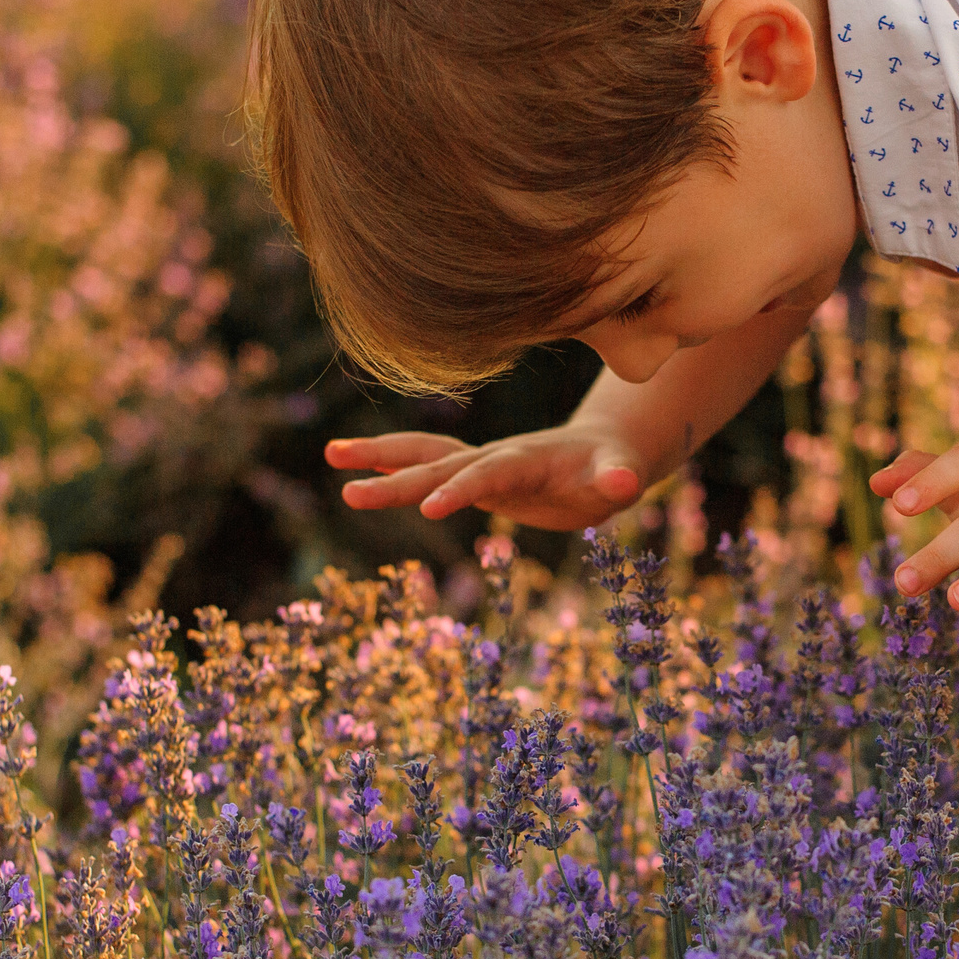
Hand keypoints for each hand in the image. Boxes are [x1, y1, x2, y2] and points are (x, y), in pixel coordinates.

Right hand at [325, 422, 648, 528]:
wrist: (605, 450)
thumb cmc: (614, 465)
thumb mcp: (622, 472)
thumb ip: (620, 476)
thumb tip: (627, 484)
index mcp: (526, 458)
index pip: (487, 474)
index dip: (461, 488)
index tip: (429, 508)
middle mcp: (495, 455)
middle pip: (440, 464)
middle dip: (398, 478)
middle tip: (350, 493)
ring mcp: (482, 462)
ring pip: (425, 455)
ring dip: (381, 458)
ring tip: (332, 456)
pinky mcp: (477, 474)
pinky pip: (429, 466)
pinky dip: (395, 465)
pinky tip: (360, 472)